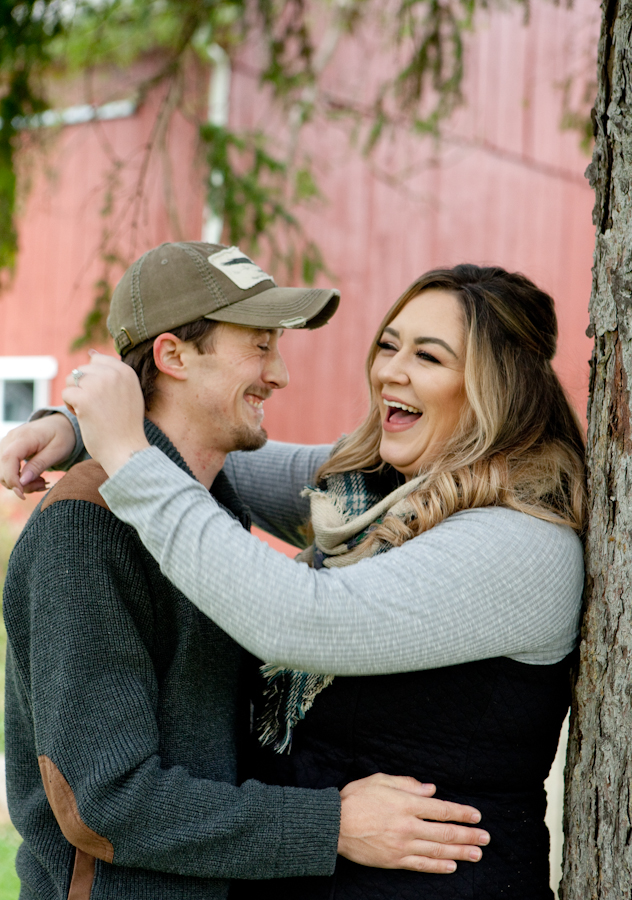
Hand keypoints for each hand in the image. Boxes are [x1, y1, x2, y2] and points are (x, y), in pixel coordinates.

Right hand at [0, 414, 75, 498]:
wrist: (60, 425)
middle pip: (2, 468)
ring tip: (42, 481)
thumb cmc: (62, 436)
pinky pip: (7, 469)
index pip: (8, 458)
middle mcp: (10, 439)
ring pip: (3, 472)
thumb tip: (22, 482)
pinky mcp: (7, 451)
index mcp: (24, 436)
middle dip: (20, 484)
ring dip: (21, 483)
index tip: (22, 494)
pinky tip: (35, 478)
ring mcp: (6, 444)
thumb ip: (39, 465)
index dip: (12, 479)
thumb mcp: (57, 451)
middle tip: (43, 484)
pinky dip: (19, 478)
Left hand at [61, 352, 148, 475]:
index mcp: (126, 371)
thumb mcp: (128, 393)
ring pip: (71, 380)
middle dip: (83, 388)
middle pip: (82, 370)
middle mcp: (113, 373)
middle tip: (96, 407)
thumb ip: (113, 374)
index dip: (93, 379)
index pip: (97, 361)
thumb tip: (91, 354)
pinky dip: (71, 407)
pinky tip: (84, 417)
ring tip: (89, 411)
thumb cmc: (125, 425)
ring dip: (75, 396)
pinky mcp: (84, 397)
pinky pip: (66, 394)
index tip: (103, 398)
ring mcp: (99, 384)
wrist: (125, 449)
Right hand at [338, 773, 488, 873]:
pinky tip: (452, 867)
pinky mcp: (394, 860)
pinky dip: (438, 867)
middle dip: (468, 835)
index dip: (461, 813)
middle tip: (486, 838)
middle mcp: (408, 826)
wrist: (334, 825)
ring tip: (477, 854)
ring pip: (438, 850)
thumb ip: (407, 783)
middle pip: (445, 832)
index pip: (441, 809)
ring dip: (460, 853)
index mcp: (406, 803)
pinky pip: (421, 865)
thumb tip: (431, 789)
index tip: (476, 815)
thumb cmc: (355, 798)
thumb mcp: (380, 780)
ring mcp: (402, 845)